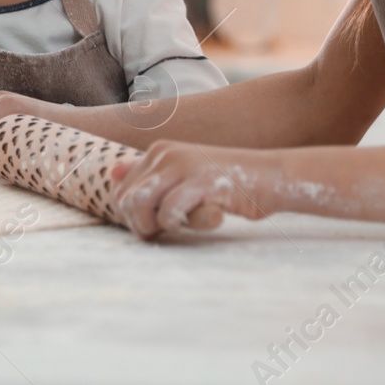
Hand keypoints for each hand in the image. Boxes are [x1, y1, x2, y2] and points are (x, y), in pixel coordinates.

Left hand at [111, 141, 263, 238]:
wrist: (270, 177)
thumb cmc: (227, 182)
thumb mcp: (184, 175)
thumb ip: (150, 174)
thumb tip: (113, 172)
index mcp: (159, 151)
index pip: (122, 189)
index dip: (132, 216)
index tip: (153, 226)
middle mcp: (166, 153)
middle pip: (126, 198)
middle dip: (138, 224)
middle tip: (161, 233)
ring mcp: (183, 165)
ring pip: (140, 202)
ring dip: (151, 225)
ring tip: (173, 228)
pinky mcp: (201, 181)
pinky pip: (169, 210)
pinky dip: (176, 223)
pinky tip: (194, 221)